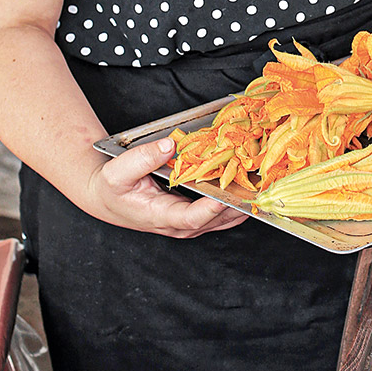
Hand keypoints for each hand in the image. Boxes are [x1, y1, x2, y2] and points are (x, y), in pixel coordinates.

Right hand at [85, 137, 248, 236]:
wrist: (108, 197)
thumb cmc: (112, 188)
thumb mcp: (117, 172)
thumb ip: (142, 158)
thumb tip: (169, 145)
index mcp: (162, 216)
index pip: (193, 218)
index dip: (213, 208)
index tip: (229, 194)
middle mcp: (180, 225)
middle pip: (217, 218)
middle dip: (238, 201)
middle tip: (259, 181)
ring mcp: (191, 222)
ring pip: (225, 217)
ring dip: (244, 200)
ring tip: (262, 180)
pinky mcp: (197, 216)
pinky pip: (223, 211)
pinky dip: (238, 198)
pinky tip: (250, 181)